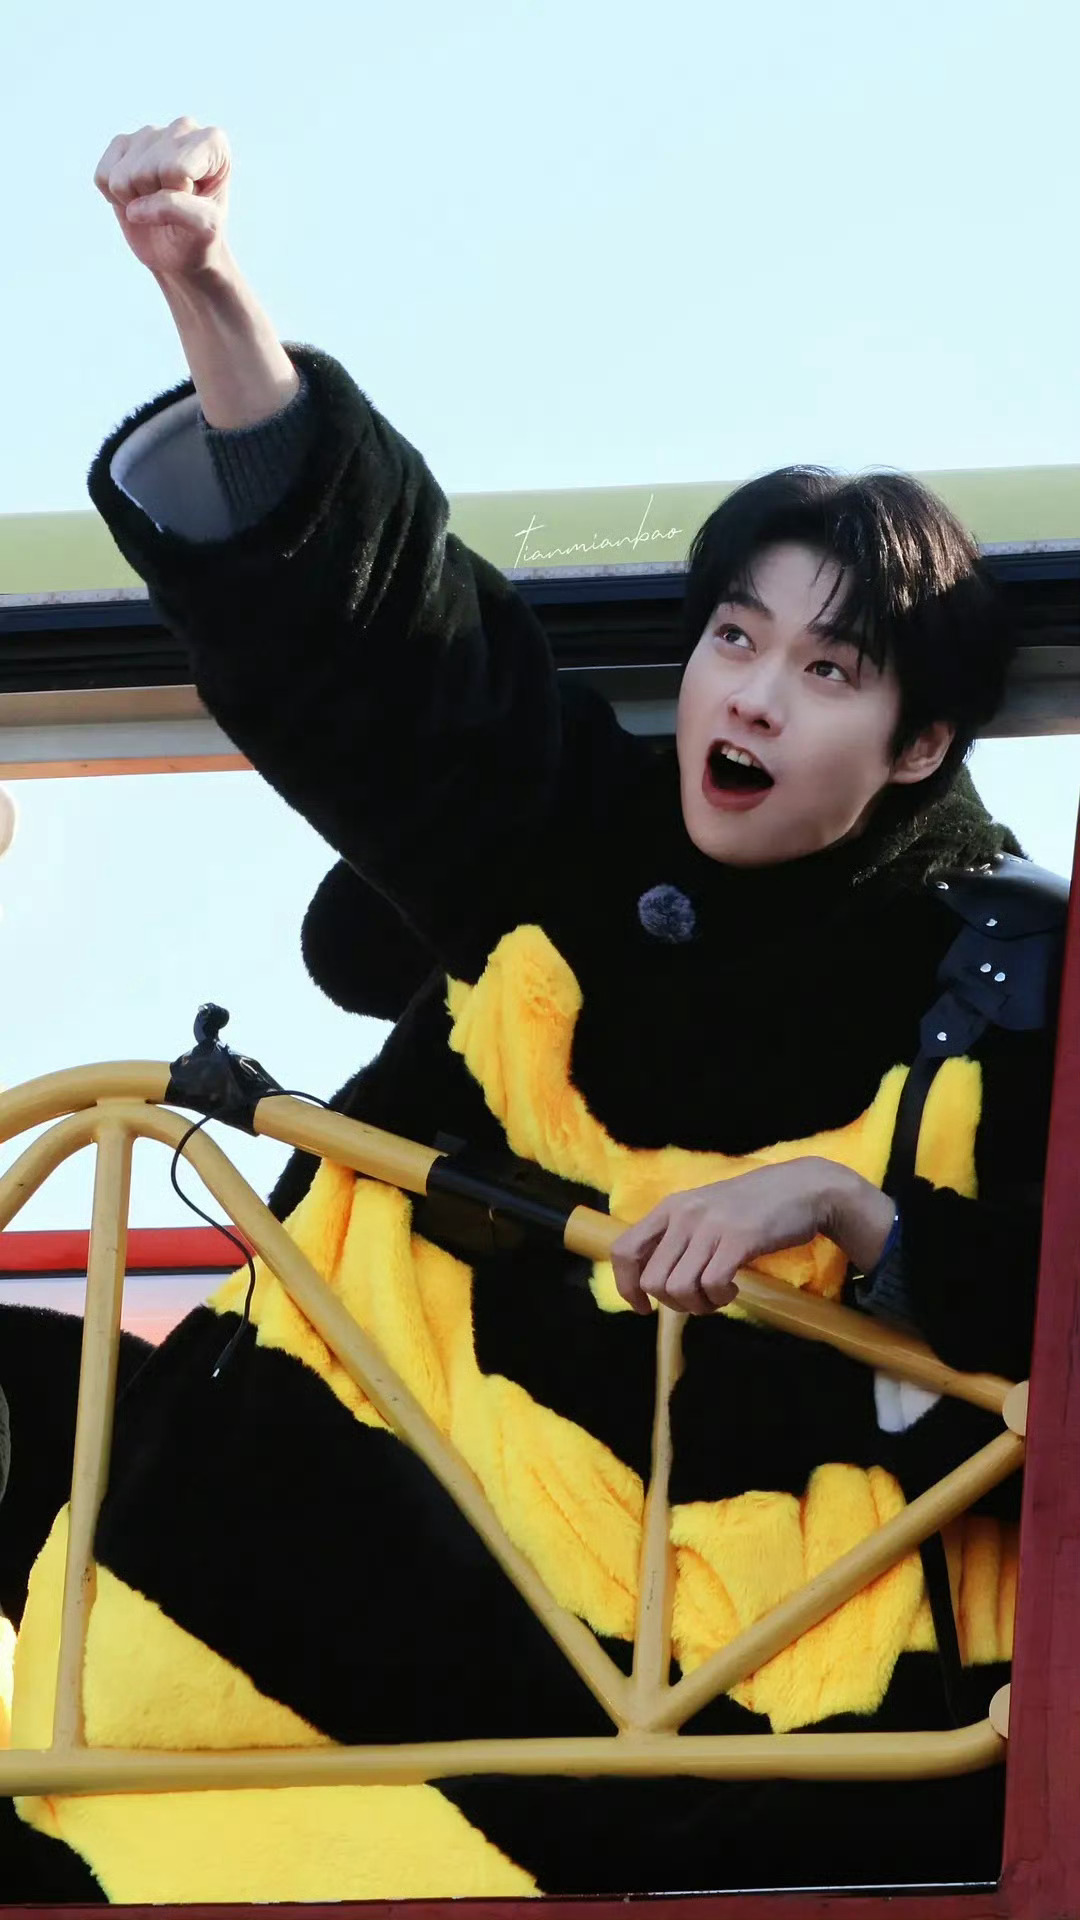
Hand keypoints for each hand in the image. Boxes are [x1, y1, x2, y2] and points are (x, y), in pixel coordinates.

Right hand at [94, 119, 231, 282]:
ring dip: (136, 201)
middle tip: (174, 208)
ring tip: (156, 203)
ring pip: (123, 175)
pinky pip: (103, 177)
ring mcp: (149, 133)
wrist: (181, 250)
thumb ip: (181, 212)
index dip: (179, 195)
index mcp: (213, 142)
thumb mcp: (205, 229)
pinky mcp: (121, 144)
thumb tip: (136, 207)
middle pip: (147, 170)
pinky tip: (137, 198)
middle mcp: (182, 128)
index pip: (176, 167)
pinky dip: (115, 199)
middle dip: (155, 200)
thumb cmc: (199, 236)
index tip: (195, 202)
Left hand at [611, 1158, 895, 1314]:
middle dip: (672, 1304)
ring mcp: (711, 1226)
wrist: (803, 1188)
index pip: (624, 1250)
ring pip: (678, 1288)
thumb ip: (680, 1237)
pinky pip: (711, 1285)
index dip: (626, 1287)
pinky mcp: (738, 1239)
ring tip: (719, 1295)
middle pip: (652, 1280)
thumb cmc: (754, 1205)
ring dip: (698, 1305)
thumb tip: (657, 1279)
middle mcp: (684, 1215)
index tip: (644, 1308)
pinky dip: (719, 1298)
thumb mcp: (705, 1212)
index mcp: (670, 1208)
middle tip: (698, 1301)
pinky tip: (734, 1288)